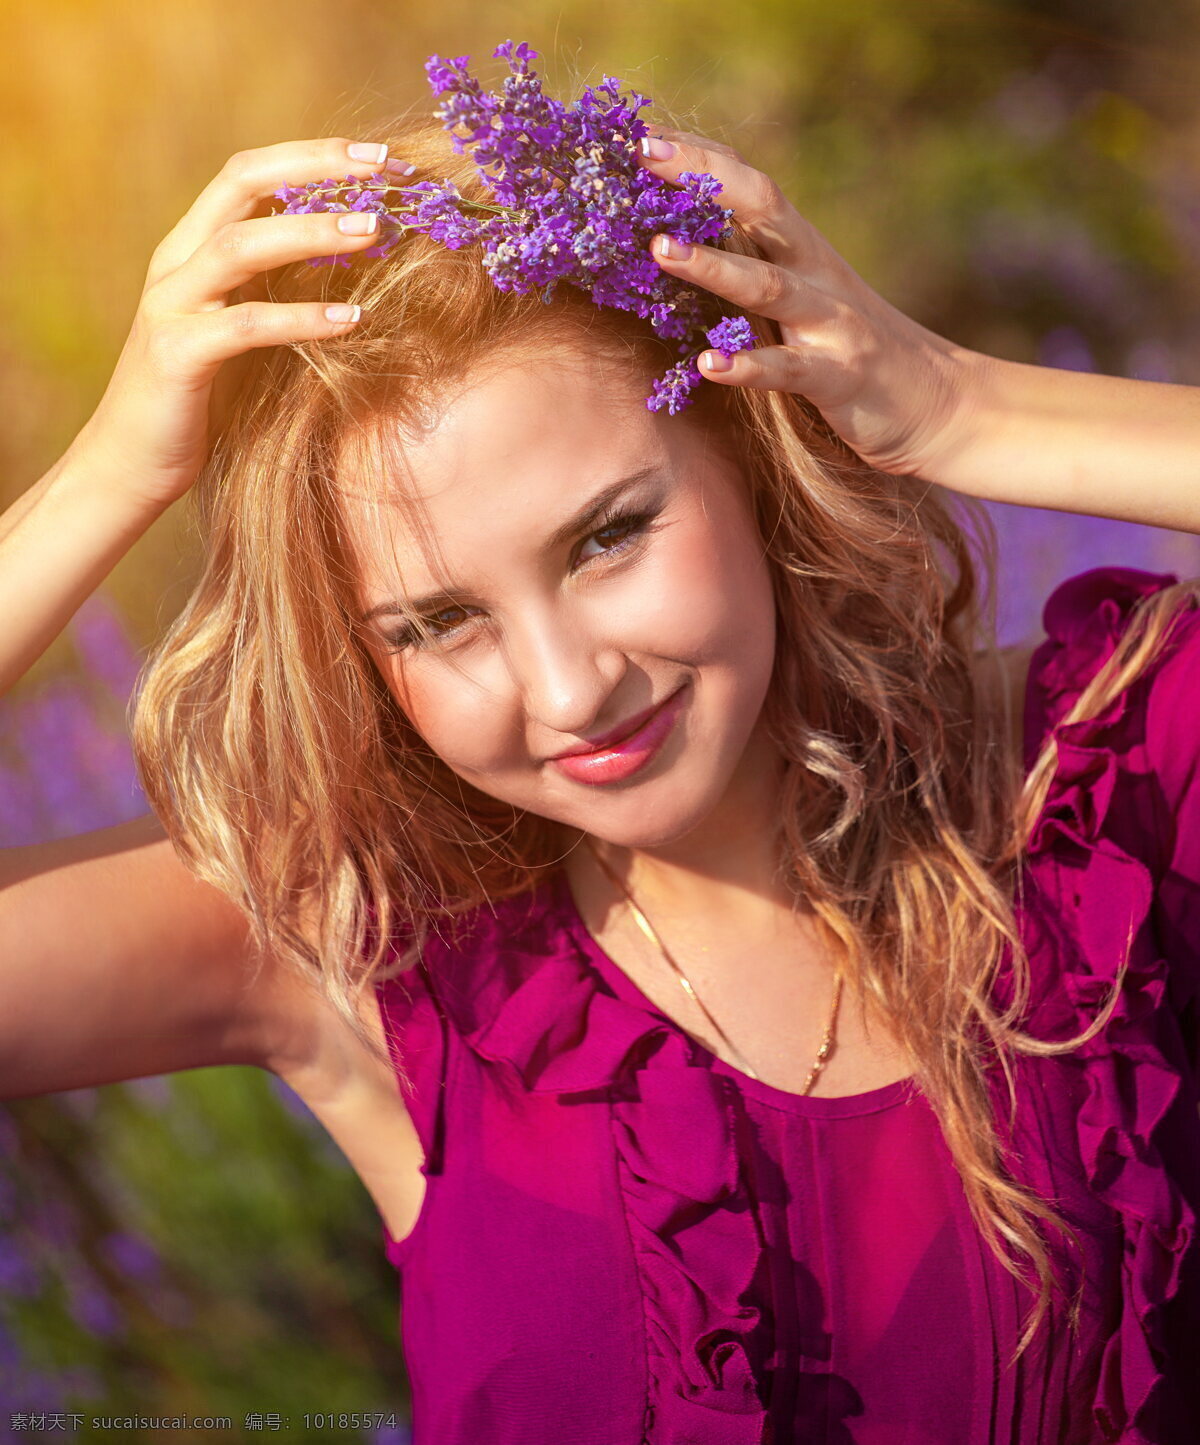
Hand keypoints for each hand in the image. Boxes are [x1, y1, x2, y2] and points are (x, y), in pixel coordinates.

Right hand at [72, 137, 403, 509]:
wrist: (130, 463)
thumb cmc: (201, 399)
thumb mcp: (243, 330)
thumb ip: (276, 289)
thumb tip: (354, 264)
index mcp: (193, 248)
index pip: (250, 174)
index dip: (311, 155)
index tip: (377, 156)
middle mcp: (177, 264)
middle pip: (242, 183)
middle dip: (313, 166)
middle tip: (381, 168)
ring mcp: (172, 306)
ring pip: (241, 245)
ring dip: (311, 233)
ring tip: (372, 230)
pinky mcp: (178, 356)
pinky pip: (245, 326)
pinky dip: (300, 319)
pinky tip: (351, 321)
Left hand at [638, 130, 983, 480]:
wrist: (938, 403)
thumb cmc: (853, 352)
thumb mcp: (804, 299)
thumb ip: (757, 270)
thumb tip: (684, 246)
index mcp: (802, 250)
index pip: (749, 184)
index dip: (700, 157)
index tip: (641, 135)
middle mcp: (816, 273)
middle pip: (761, 208)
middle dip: (702, 179)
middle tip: (643, 158)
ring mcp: (830, 322)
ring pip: (768, 285)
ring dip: (712, 265)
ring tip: (660, 250)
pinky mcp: (838, 376)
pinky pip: (787, 369)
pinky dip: (748, 366)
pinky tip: (709, 366)